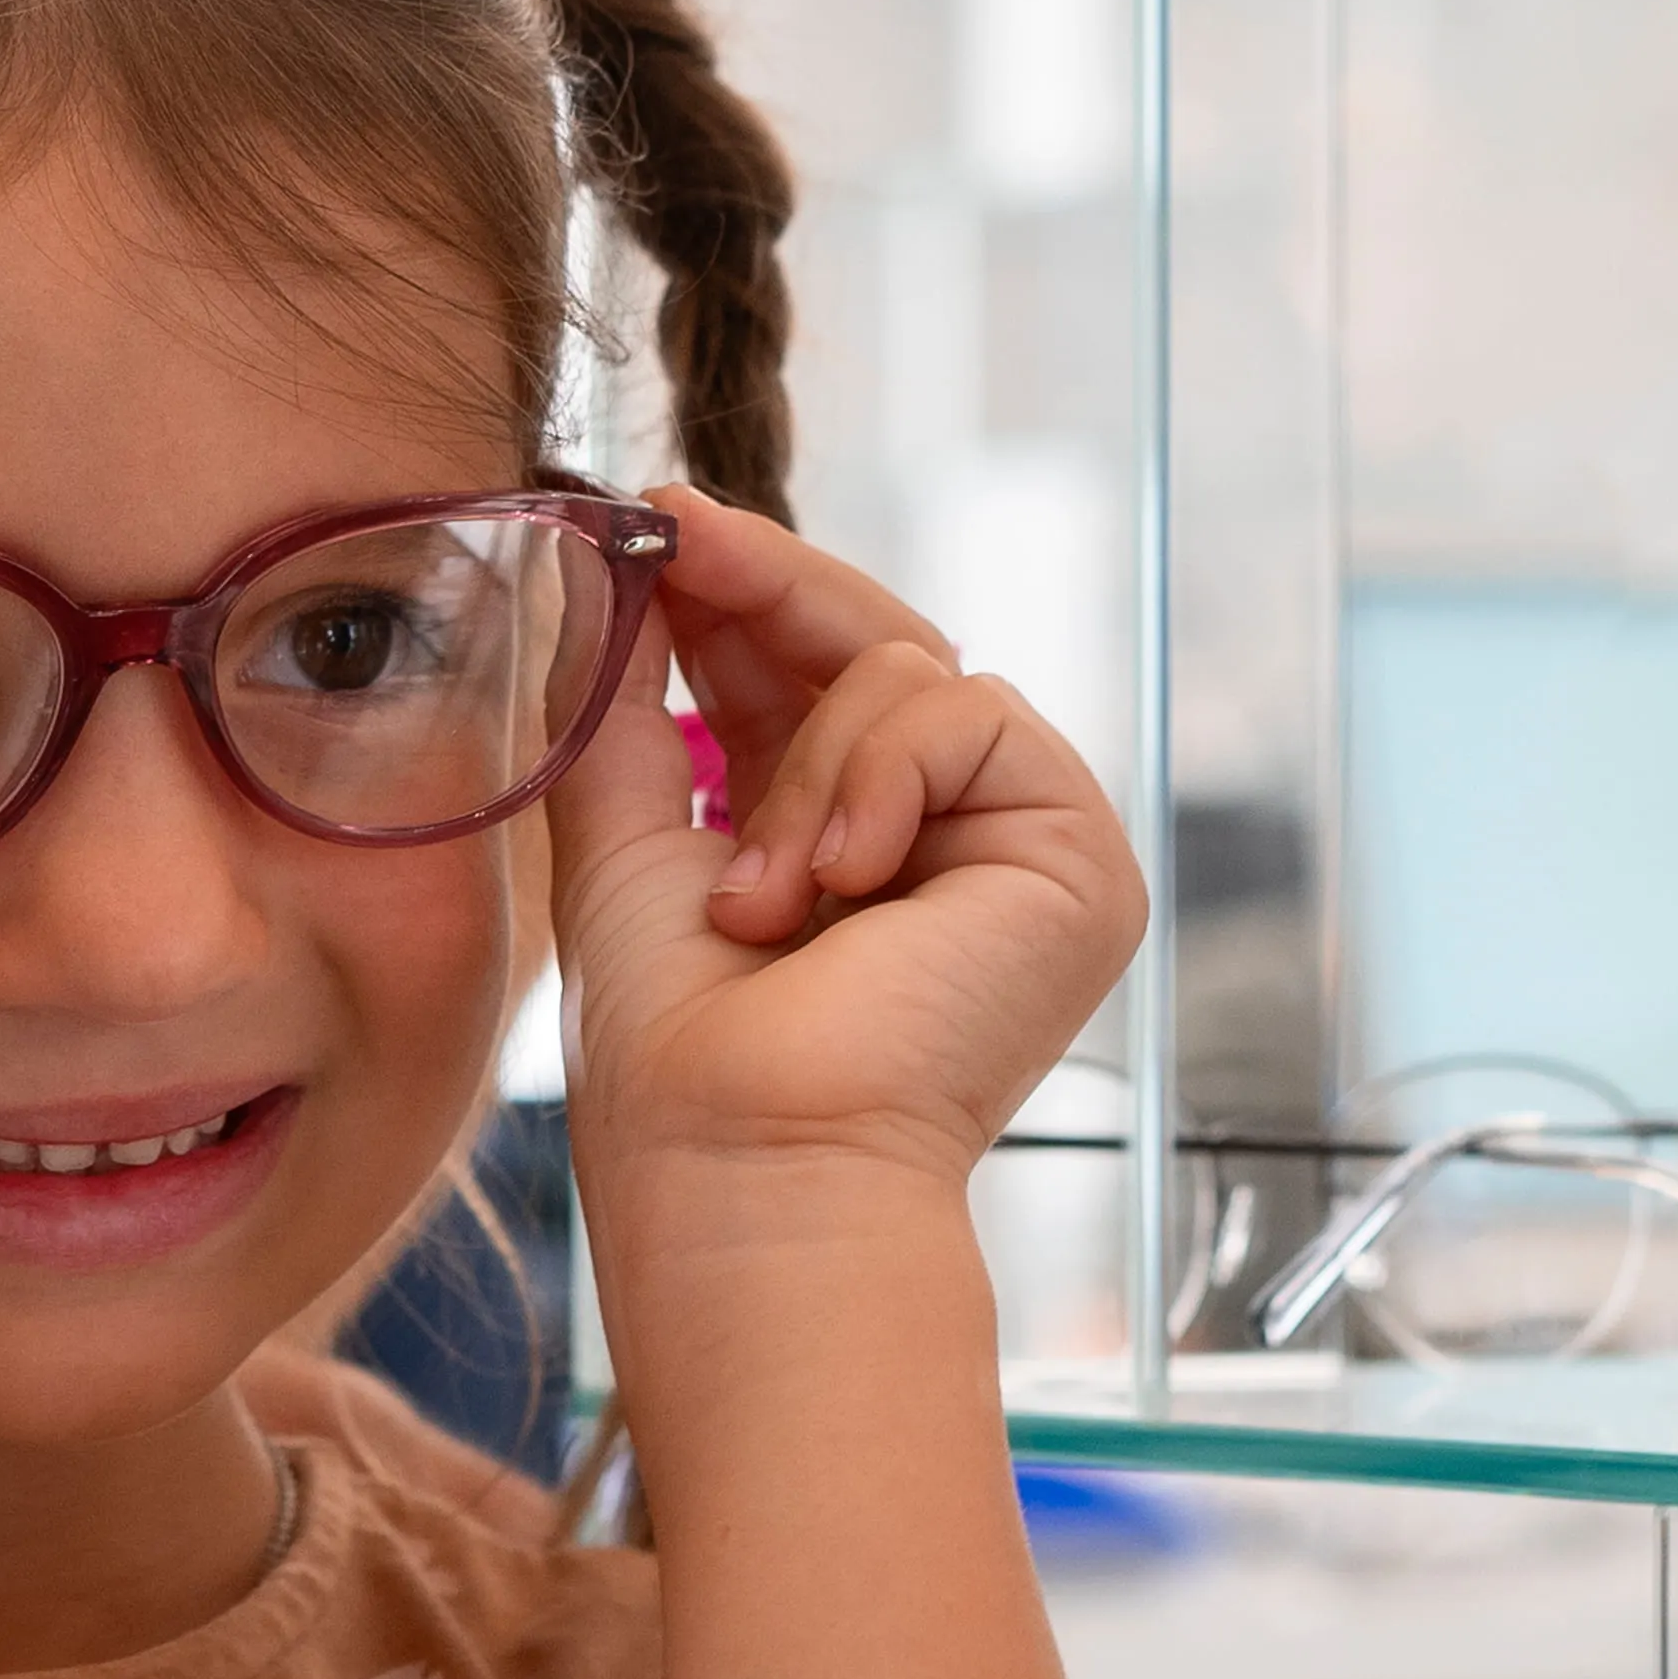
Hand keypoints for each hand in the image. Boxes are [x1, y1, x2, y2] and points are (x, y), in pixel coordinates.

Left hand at [546, 491, 1144, 1222]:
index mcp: (828, 838)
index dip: (733, 588)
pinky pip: (967, 711)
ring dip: (806, 766)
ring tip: (764, 899)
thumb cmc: (674, 1052)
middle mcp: (932, 835)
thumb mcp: (620, 837)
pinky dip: (879, 776)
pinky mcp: (1076, 854)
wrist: (748, 1159)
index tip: (652, 520)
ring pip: (911, 669)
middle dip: (766, 586)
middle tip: (676, 533)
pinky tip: (843, 883)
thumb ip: (616, 702)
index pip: (797, 671)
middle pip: (872, 641)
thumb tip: (601, 564)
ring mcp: (1010, 842)